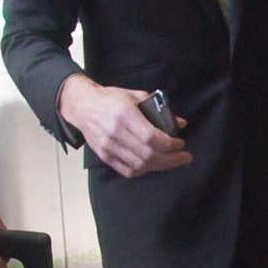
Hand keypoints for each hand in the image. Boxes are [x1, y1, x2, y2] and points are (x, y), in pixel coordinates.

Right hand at [58, 76, 190, 179]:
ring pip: (139, 165)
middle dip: (171, 159)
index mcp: (124, 114)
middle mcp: (115, 132)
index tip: (180, 144)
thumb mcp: (135, 96)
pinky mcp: (104, 155)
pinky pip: (128, 170)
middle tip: (185, 157)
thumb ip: (158, 109)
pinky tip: (154, 165)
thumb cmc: (110, 99)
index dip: (169, 144)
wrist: (82, 106)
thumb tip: (180, 123)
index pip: (151, 137)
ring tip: (173, 162)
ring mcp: (108, 146)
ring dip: (160, 166)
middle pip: (148, 154)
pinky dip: (144, 171)